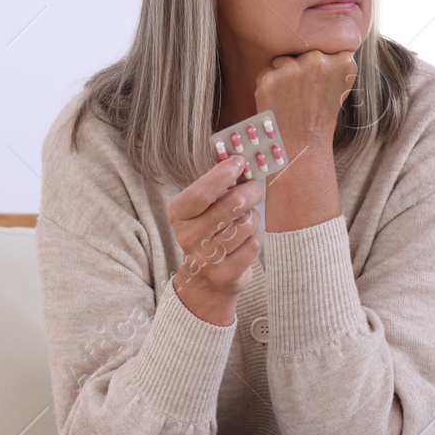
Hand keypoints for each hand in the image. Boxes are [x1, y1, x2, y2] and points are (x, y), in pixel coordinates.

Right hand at [167, 156, 263, 324]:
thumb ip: (220, 181)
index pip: (201, 193)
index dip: (224, 174)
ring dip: (253, 218)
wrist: (206, 279)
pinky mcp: (225, 275)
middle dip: (250, 192)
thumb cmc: (211, 230)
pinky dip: (255, 239)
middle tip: (255, 188)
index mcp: (179, 214)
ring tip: (246, 220)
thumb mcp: (207, 204)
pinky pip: (254, 245)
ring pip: (246, 224)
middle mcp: (187, 237)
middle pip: (232, 205)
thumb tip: (240, 155)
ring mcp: (205, 259)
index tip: (240, 161)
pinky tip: (246, 241)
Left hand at [253, 50, 357, 163]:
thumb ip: (333, 63)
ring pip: (282, 62)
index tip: (320, 90)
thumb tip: (322, 44)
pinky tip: (278, 105)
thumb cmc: (319, 118)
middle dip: (299, 71)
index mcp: (343, 61)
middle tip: (303, 99)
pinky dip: (268, 88)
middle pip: (302, 53)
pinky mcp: (269, 78)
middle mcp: (318, 59)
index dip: (319, 70)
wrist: (302, 147)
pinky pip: (265, 74)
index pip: (325, 51)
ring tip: (291, 103)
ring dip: (282, 77)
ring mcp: (292, 67)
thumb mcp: (338, 87)